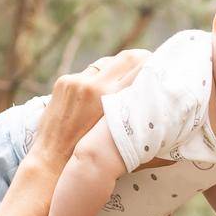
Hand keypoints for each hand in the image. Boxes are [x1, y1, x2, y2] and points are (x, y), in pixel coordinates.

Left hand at [29, 50, 148, 166]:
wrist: (52, 158)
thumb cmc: (89, 154)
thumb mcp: (118, 134)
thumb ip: (135, 114)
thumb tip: (157, 105)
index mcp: (107, 97)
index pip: (138, 66)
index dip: (153, 61)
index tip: (163, 65)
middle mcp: (91, 84)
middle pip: (125, 57)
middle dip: (140, 58)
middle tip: (151, 63)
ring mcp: (75, 81)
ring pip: (106, 63)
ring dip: (118, 68)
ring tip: (127, 78)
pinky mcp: (63, 82)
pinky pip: (89, 73)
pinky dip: (99, 78)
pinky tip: (103, 89)